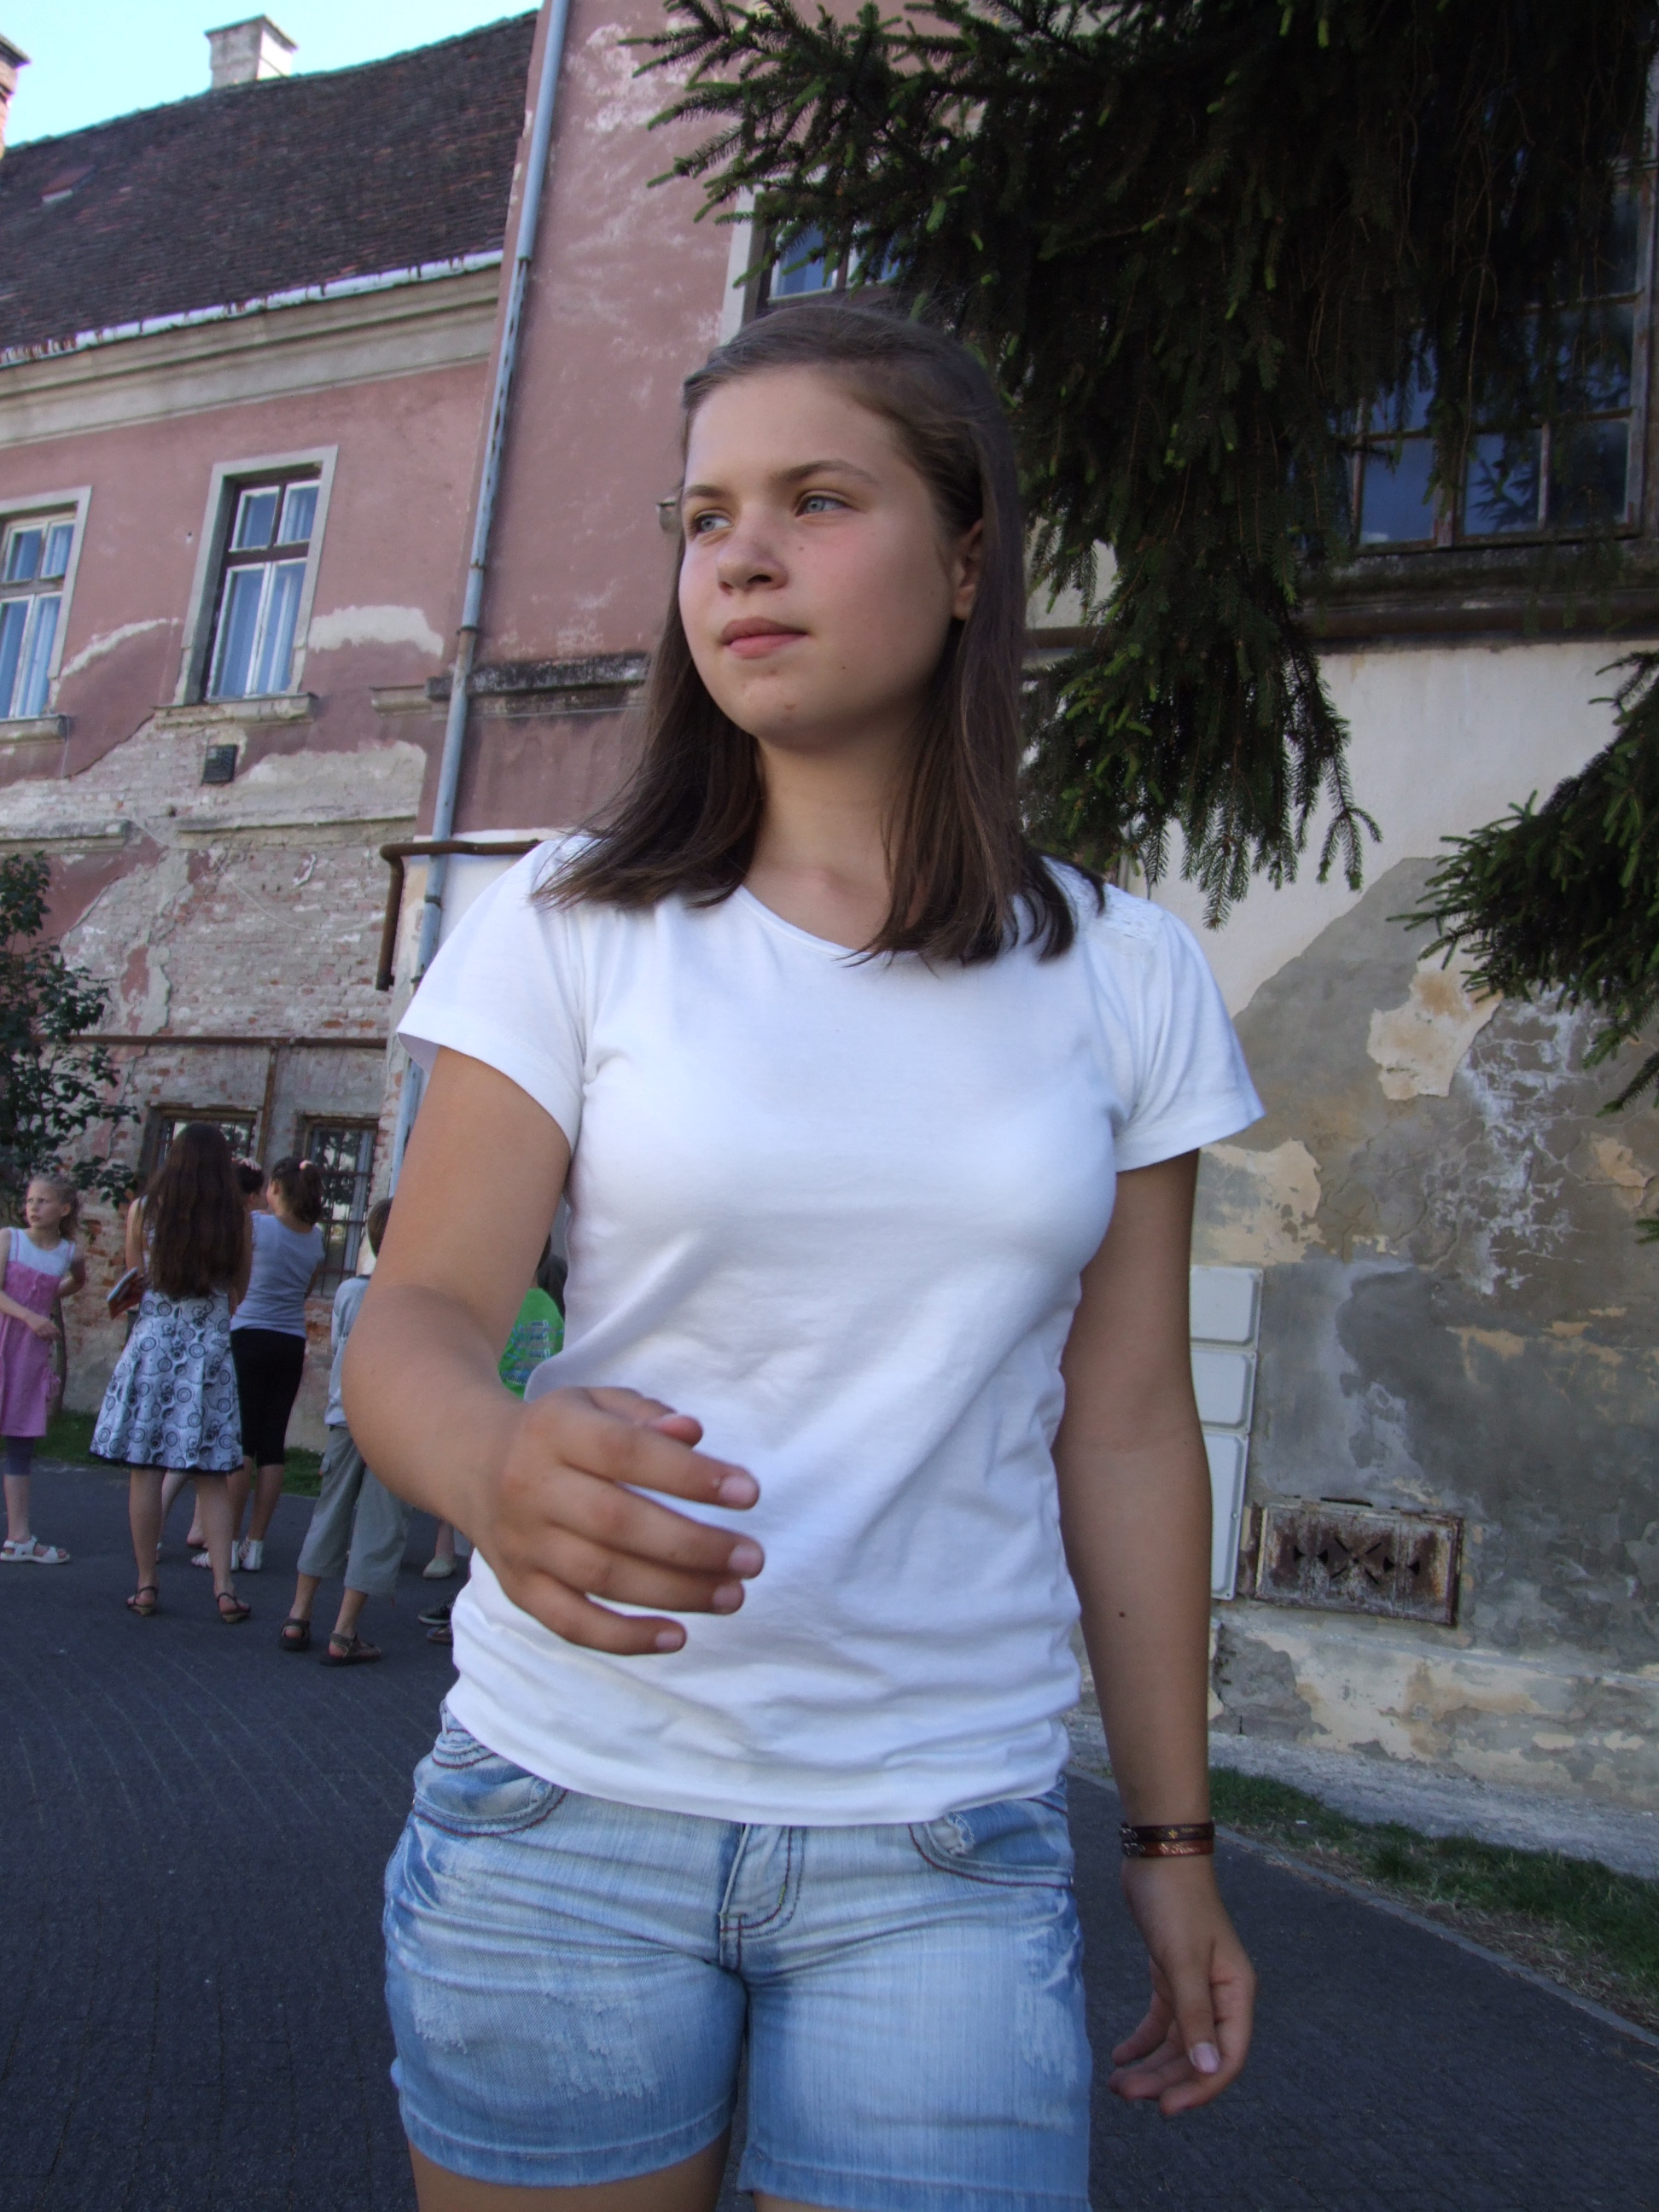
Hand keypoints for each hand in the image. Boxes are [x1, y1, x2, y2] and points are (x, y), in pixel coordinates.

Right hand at [25, 1313, 57, 1342]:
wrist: (29, 1316)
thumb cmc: (37, 1318)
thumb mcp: (45, 1319)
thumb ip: (49, 1323)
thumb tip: (55, 1329)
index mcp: (48, 1321)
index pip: (55, 1327)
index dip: (58, 1332)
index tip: (60, 1335)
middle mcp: (45, 1324)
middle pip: (51, 1332)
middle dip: (54, 1336)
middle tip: (56, 1339)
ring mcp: (40, 1327)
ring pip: (46, 1334)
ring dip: (49, 1338)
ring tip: (50, 1340)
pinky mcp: (36, 1329)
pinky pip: (41, 1335)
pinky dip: (43, 1338)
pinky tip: (44, 1339)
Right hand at [473, 1385, 761, 1656]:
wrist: (473, 1464)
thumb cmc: (561, 1432)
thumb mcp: (598, 1403)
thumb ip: (647, 1415)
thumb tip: (692, 1433)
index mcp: (555, 1429)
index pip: (626, 1452)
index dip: (689, 1475)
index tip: (748, 1493)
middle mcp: (531, 1487)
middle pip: (616, 1523)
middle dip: (693, 1545)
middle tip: (752, 1558)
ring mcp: (522, 1543)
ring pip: (601, 1577)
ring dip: (674, 1592)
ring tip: (733, 1595)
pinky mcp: (520, 1588)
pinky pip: (570, 1623)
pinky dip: (624, 1638)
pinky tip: (677, 1636)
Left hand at [1109, 1855, 1254, 2114]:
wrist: (1158, 1854)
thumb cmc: (1176, 1902)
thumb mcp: (1183, 1961)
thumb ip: (1194, 2016)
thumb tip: (1207, 2070)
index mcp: (1236, 1993)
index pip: (1227, 2057)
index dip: (1200, 2087)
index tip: (1166, 2108)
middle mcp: (1220, 1994)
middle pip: (1197, 2054)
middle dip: (1165, 2079)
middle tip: (1127, 2095)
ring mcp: (1196, 1985)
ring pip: (1176, 2041)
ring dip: (1151, 2064)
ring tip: (1118, 2084)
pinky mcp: (1171, 1974)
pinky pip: (1161, 2019)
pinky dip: (1142, 2039)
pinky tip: (1121, 2055)